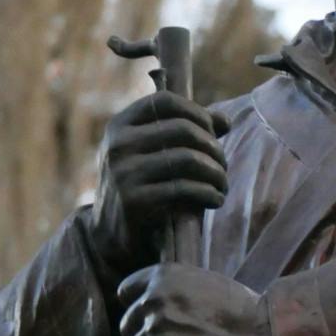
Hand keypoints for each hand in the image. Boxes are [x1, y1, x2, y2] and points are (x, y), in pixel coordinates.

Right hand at [88, 91, 231, 274]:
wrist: (110, 234)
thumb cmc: (141, 185)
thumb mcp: (152, 152)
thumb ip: (186, 132)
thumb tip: (225, 120)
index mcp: (120, 125)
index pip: (165, 101)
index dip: (197, 113)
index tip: (212, 132)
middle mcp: (118, 145)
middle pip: (183, 129)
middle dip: (213, 148)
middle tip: (222, 165)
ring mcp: (123, 173)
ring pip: (188, 159)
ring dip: (216, 172)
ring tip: (222, 184)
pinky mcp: (133, 201)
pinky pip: (184, 189)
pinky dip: (209, 193)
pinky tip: (215, 199)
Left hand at [117, 263, 268, 335]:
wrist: (261, 334)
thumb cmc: (242, 310)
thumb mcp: (205, 283)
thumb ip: (175, 290)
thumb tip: (154, 305)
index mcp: (163, 275)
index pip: (127, 291)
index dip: (138, 309)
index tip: (150, 321)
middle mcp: (152, 298)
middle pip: (128, 325)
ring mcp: (153, 328)